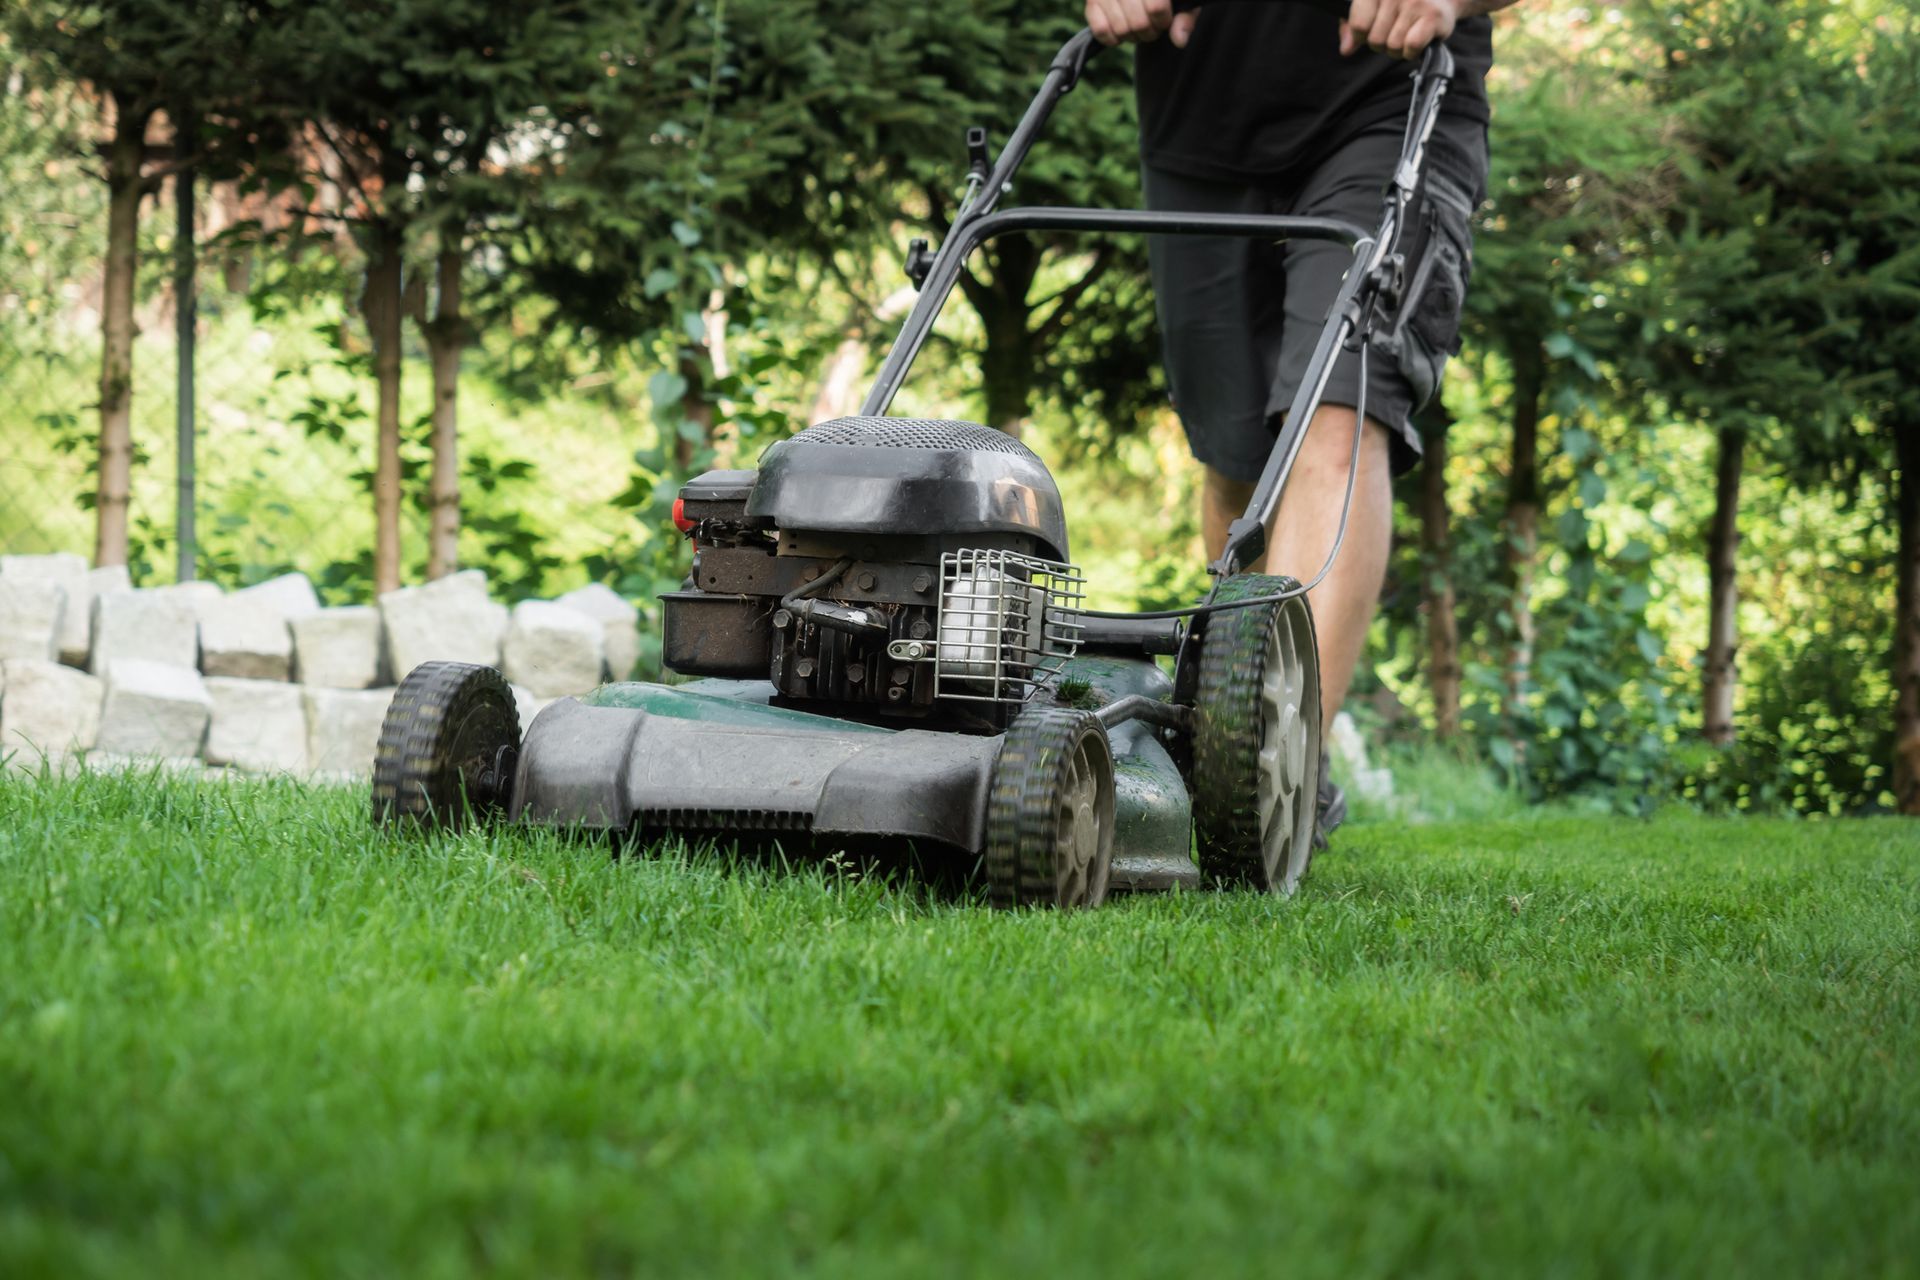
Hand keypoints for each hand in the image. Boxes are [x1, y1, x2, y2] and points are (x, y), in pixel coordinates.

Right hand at [1083, 0, 1177, 46]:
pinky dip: (1113, 39)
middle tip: (1152, 27)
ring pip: (1121, 30)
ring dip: (1133, 37)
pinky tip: (1121, 31)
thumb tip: (1179, 40)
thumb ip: (1186, 15)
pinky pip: (1101, 31)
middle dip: (1149, 32)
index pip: (1156, 8)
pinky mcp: (1091, 0)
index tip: (1165, 19)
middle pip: (1139, 23)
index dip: (1164, 21)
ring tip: (1138, 27)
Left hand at [1341, 0, 1459, 58]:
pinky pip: (1411, 46)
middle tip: (1393, 32)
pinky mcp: (1432, 15)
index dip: (1362, 36)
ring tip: (1406, 35)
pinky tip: (1417, 39)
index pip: (1359, 25)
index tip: (1372, 30)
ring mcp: (1415, 2)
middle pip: (1376, 40)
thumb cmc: (1400, 5)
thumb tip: (1346, 49)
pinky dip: (1412, 51)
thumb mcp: (1371, 8)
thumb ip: (1351, 26)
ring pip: (1393, 46)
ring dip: (1398, 49)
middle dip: (1382, 44)